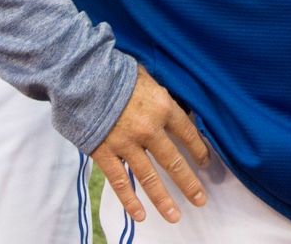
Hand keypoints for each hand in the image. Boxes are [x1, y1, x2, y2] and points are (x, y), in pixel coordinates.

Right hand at [91, 66, 209, 224]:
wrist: (84, 76)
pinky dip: (130, 201)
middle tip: (200, 199)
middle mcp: (149, 128)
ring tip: (175, 216)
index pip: (187, 132)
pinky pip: (120, 182)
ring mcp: (126, 143)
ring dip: (163, 200)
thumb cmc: (118, 73)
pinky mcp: (105, 153)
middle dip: (189, 183)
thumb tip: (175, 109)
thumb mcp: (148, 78)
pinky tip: (140, 215)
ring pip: (149, 178)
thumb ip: (161, 97)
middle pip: (173, 161)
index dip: (199, 149)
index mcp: (162, 106)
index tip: (206, 163)